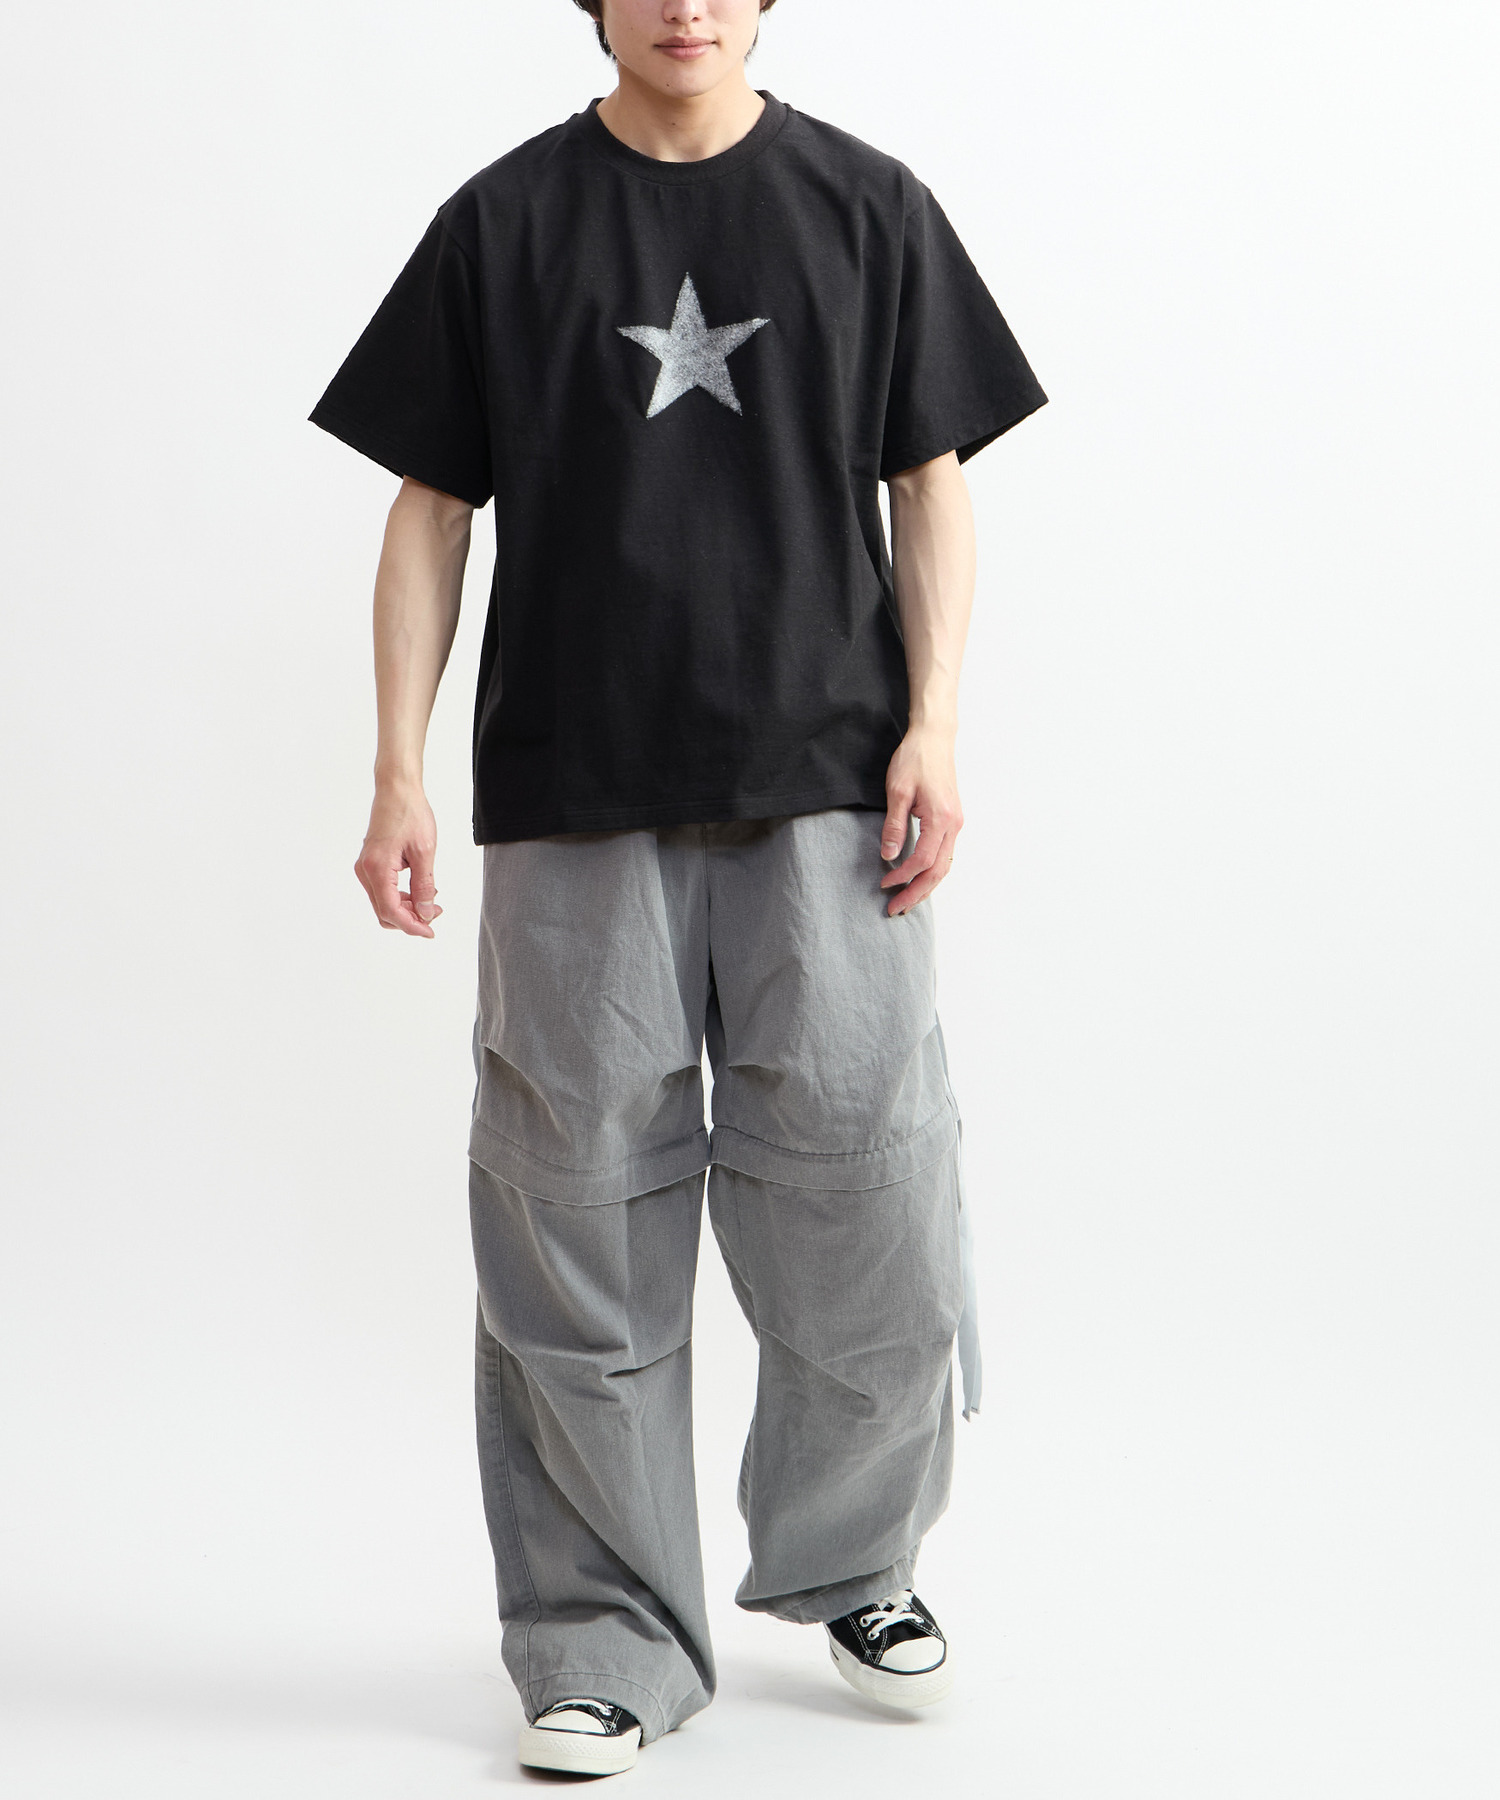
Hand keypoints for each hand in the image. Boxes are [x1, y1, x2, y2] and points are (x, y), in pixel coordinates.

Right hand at [354, 782, 443, 937]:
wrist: (397, 789)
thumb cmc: (411, 814)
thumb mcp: (424, 852)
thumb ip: (424, 885)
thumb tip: (424, 913)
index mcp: (376, 869)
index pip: (391, 911)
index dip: (412, 926)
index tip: (430, 931)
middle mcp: (365, 871)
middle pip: (384, 911)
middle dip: (410, 919)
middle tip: (435, 913)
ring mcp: (365, 867)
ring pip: (383, 902)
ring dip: (406, 908)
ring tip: (432, 901)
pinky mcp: (370, 863)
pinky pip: (383, 889)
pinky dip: (401, 896)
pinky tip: (421, 890)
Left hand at [879, 726, 963, 916]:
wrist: (934, 738)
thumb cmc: (915, 759)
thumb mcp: (897, 791)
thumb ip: (894, 825)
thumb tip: (889, 854)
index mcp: (941, 819)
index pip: (922, 860)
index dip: (903, 875)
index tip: (885, 883)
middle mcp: (954, 824)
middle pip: (938, 871)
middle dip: (917, 893)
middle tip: (896, 909)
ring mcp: (956, 823)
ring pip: (944, 866)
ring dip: (926, 886)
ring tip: (907, 900)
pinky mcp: (953, 819)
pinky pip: (945, 854)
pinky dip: (932, 871)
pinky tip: (919, 878)